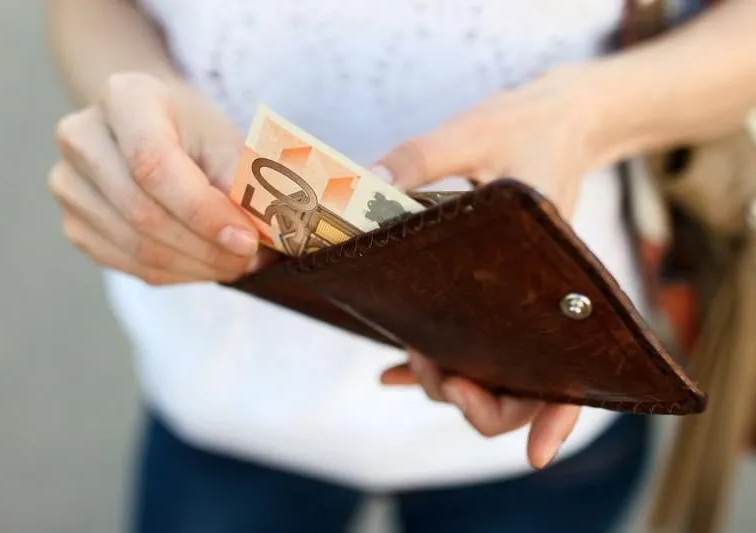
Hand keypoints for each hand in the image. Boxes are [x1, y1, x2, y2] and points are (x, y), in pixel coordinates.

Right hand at [48, 72, 269, 284]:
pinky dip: (177, 274)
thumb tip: (262, 225)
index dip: (202, 211)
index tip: (246, 239)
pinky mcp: (74, 224)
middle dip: (207, 247)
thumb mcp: (227, 138)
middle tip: (251, 258)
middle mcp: (82, 138)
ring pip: (137, 248)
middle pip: (143, 213)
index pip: (154, 165)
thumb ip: (244, 178)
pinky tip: (206, 264)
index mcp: (123, 99)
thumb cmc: (194, 132)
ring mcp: (69, 184)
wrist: (149, 131)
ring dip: (197, 266)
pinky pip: (129, 265)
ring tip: (236, 262)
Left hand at [376, 66, 606, 468]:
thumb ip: (422, 158)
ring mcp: (518, 299)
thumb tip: (362, 186)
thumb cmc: (531, 125)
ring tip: (405, 361)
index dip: (559, 416)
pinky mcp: (496, 290)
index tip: (535, 456)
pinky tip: (392, 368)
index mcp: (555, 273)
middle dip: (477, 401)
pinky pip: (471, 340)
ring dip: (449, 381)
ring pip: (492, 371)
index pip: (572, 366)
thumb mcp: (476, 132)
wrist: (560, 116)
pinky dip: (433, 362)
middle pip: (524, 387)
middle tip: (431, 370)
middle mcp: (543, 299)